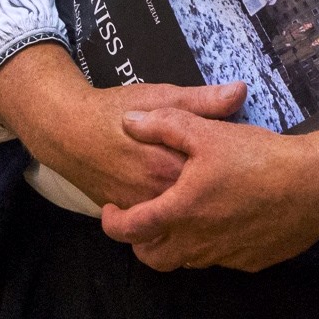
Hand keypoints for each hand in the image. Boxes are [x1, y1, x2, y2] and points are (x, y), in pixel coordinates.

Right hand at [0, 42, 247, 207]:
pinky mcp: (128, 216)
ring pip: (181, 221)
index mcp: (169, 165)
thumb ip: (202, 101)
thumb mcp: (161, 96)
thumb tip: (240, 92)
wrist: (65, 131)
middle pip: (200, 205)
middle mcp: (155, 195)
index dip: (238, 175)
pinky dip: (178, 219)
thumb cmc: (114, 110)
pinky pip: (160, 226)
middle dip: (222, 198)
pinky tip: (195, 208)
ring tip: (223, 199)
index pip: (215, 180)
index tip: (253, 168)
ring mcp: (140, 210)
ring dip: (201, 212)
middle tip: (242, 186)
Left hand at [99, 102, 318, 272]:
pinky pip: (222, 259)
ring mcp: (225, 256)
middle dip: (142, 242)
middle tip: (145, 220)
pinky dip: (213, 244)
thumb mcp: (208, 132)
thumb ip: (165, 125)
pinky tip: (228, 220)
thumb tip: (130, 122)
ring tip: (185, 217)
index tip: (111, 211)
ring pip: (188, 260)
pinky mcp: (252, 262)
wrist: (315, 187)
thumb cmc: (259, 158)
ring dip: (178, 243)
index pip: (130, 229)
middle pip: (154, 257)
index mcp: (179, 212)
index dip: (113, 223)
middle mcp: (197, 243)